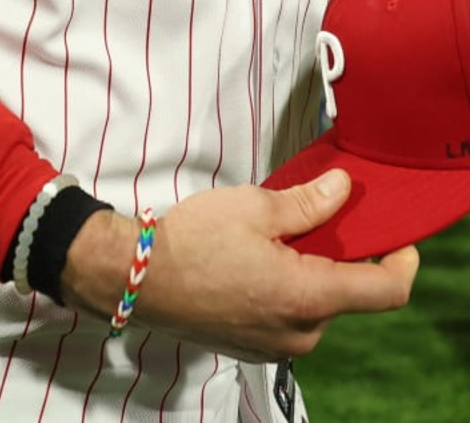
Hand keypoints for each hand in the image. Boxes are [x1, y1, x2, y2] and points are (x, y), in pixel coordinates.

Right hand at [62, 171, 417, 362]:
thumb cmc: (188, 241)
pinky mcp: (255, 347)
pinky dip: (280, 292)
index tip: (400, 242)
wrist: (136, 277)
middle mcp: (301, 332)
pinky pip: (287, 318)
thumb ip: (305, 203)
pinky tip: (244, 268)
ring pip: (313, 306)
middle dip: (331, 257)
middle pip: (343, 293)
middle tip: (298, 223)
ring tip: (260, 244)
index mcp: (307, 297)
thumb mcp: (251, 207)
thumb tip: (342, 190)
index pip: (384, 291)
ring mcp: (278, 345)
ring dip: (302, 275)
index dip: (402, 263)